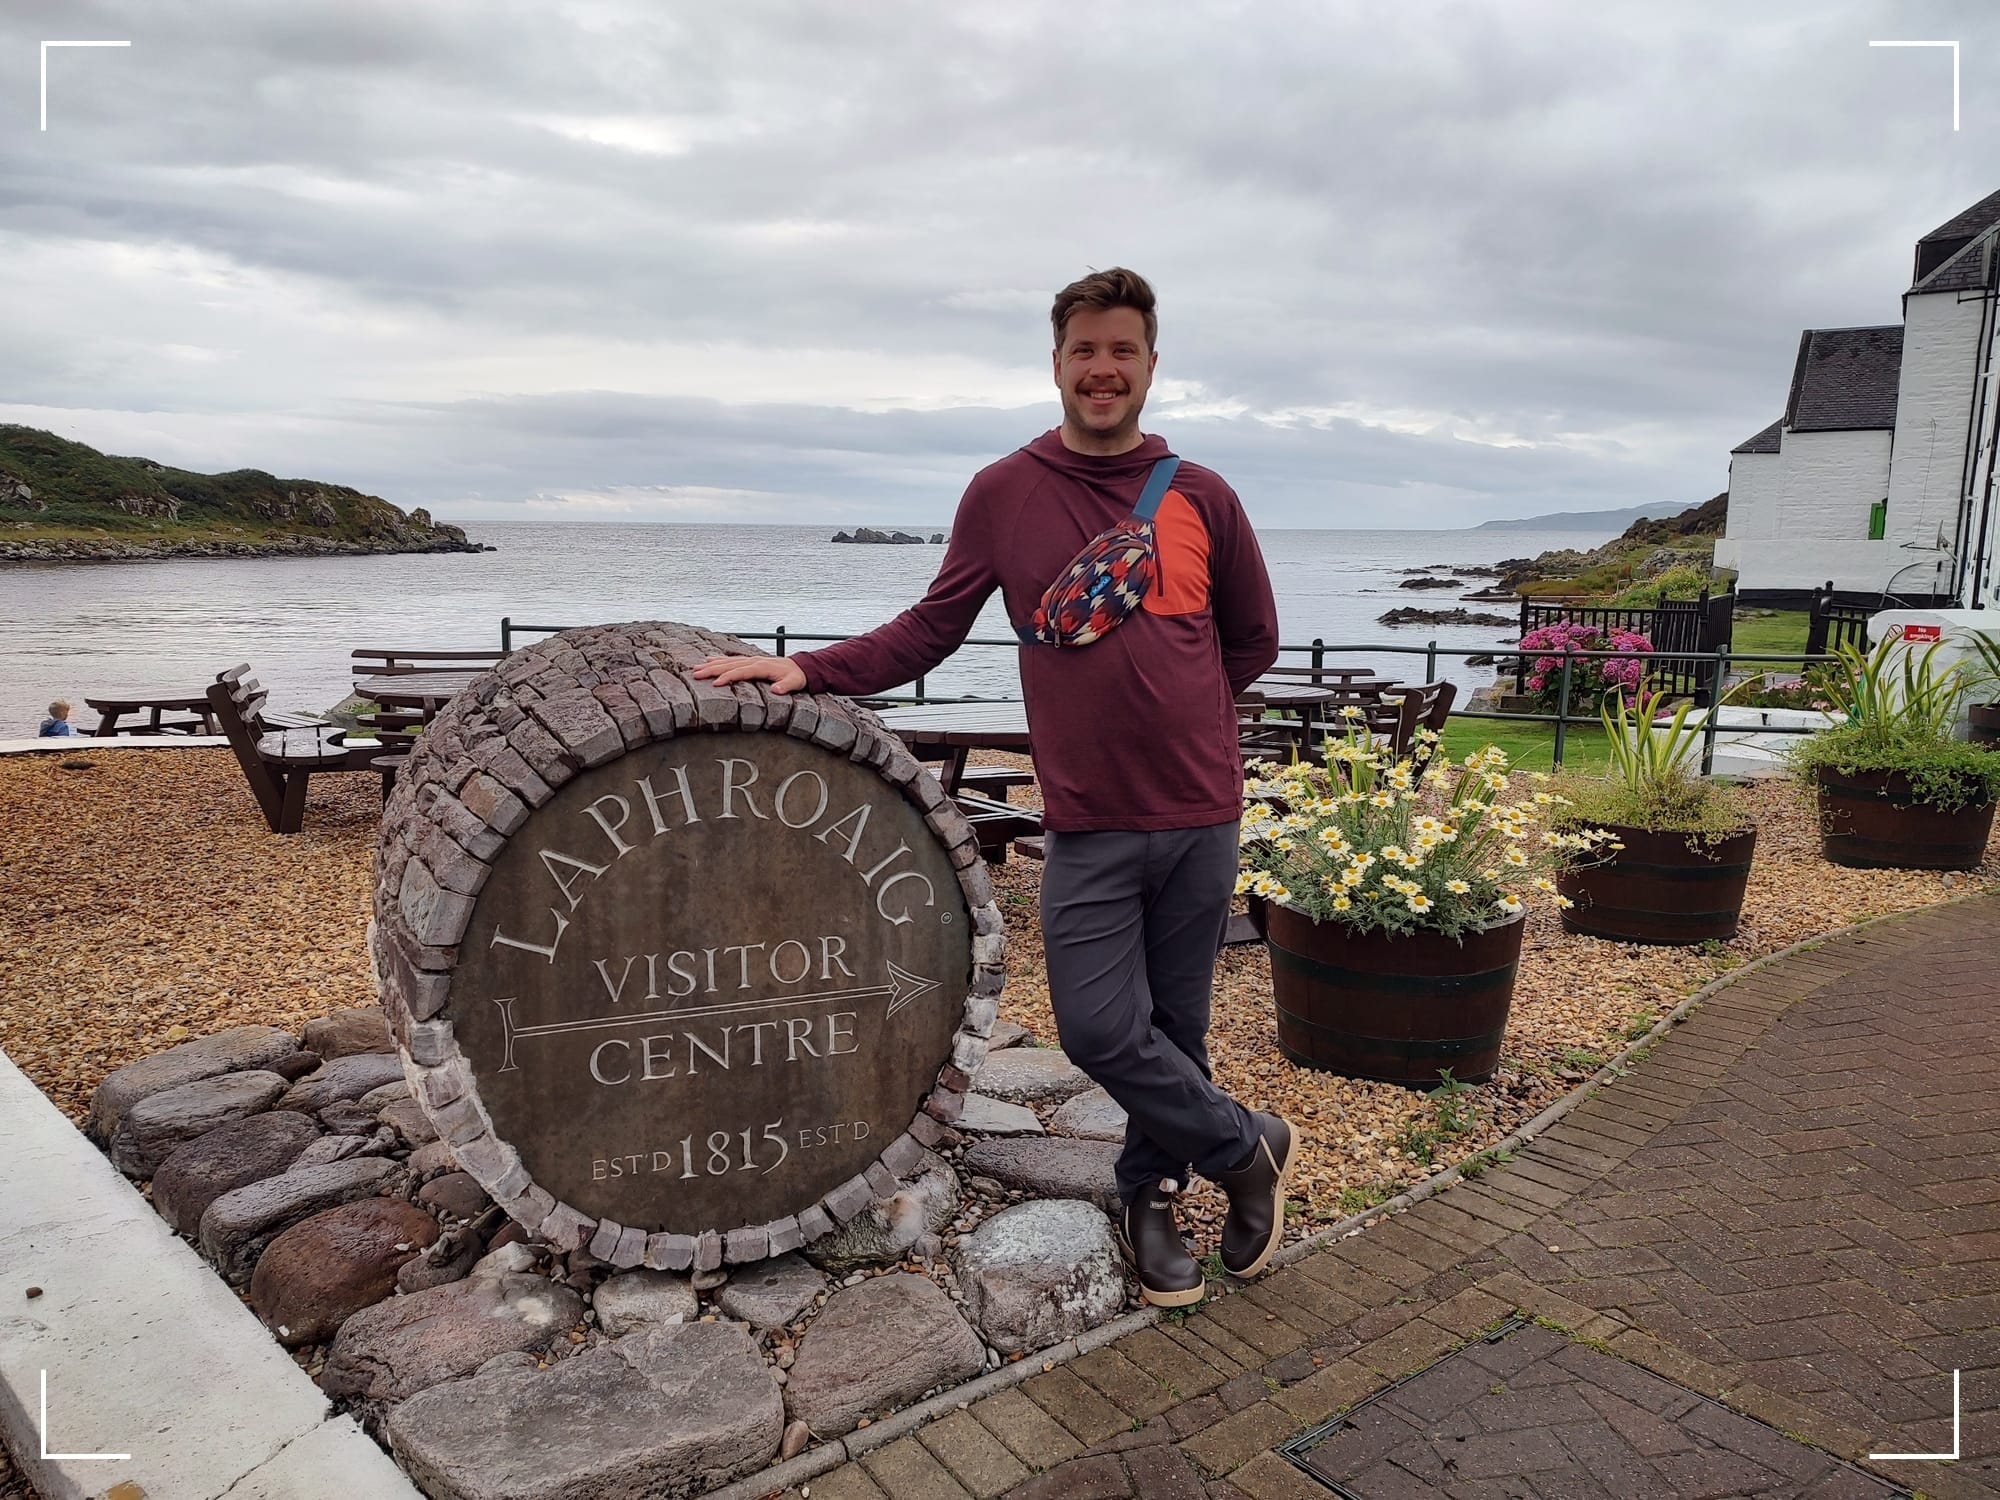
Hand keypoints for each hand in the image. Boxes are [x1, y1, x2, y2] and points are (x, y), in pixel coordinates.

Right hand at [692, 655, 807, 693]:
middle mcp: (753, 661)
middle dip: (712, 669)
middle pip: (729, 664)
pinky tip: (708, 660)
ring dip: (711, 664)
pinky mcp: (749, 661)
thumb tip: (776, 690)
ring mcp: (750, 660)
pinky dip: (718, 659)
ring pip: (727, 661)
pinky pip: (731, 659)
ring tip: (696, 668)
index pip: (741, 671)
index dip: (728, 676)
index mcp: (762, 666)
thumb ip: (786, 686)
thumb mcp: (794, 682)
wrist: (800, 667)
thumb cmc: (796, 676)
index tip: (715, 683)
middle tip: (696, 674)